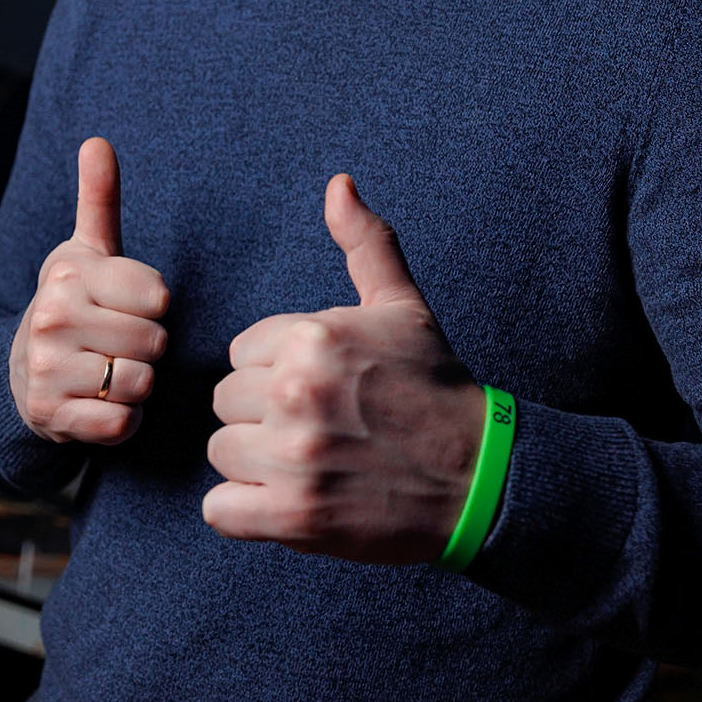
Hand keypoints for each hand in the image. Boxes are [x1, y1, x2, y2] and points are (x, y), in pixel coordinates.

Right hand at [9, 136, 170, 445]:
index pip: (158, 297)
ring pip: (141, 383)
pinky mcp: (51, 416)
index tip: (126, 307)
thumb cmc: (73, 305)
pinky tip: (101, 404)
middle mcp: (52, 318)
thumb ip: (99, 199)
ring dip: (137, 386)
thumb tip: (98, 141)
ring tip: (109, 371)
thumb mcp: (85, 251)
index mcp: (69, 275)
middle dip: (147, 348)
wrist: (22, 373)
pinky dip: (122, 421)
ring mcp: (47, 370)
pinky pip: (122, 424)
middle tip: (116, 344)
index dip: (153, 308)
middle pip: (155, 342)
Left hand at [204, 173, 486, 563]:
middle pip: (225, 404)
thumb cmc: (436, 389)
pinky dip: (247, 514)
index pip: (241, 354)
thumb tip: (338, 183)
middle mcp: (296, 393)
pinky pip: (220, 511)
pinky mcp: (294, 518)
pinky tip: (292, 503)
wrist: (480, 479)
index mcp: (312, 337)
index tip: (324, 391)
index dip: (277, 373)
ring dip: (257, 466)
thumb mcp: (403, 307)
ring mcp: (294, 459)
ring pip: (221, 454)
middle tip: (321, 431)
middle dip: (263, 418)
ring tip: (312, 466)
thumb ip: (365, 243)